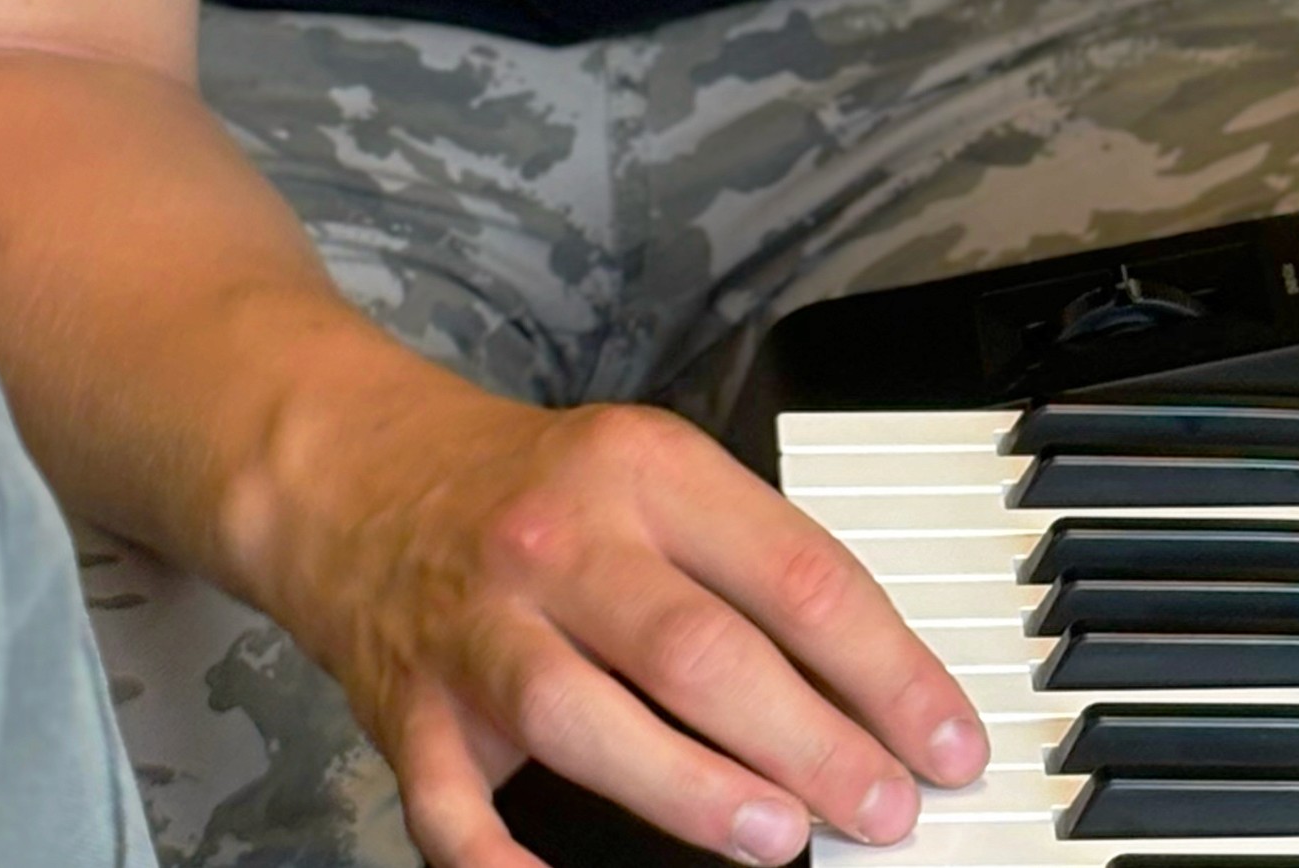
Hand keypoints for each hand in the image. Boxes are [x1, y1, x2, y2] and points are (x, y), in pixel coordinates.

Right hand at [241, 357, 987, 866]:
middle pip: (701, 649)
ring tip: (780, 838)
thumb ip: (741, 560)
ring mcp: (480, 626)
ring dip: (694, 790)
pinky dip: (502, 865)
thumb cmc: (524, 486)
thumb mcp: (644, 472)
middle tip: (886, 807)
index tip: (947, 739)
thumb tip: (871, 684)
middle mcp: (561, 540)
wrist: (351, 470)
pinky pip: (453, 805)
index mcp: (640, 470)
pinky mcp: (411, 706)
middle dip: (812, 742)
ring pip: (590, 718)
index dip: (885, 666)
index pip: (792, 571)